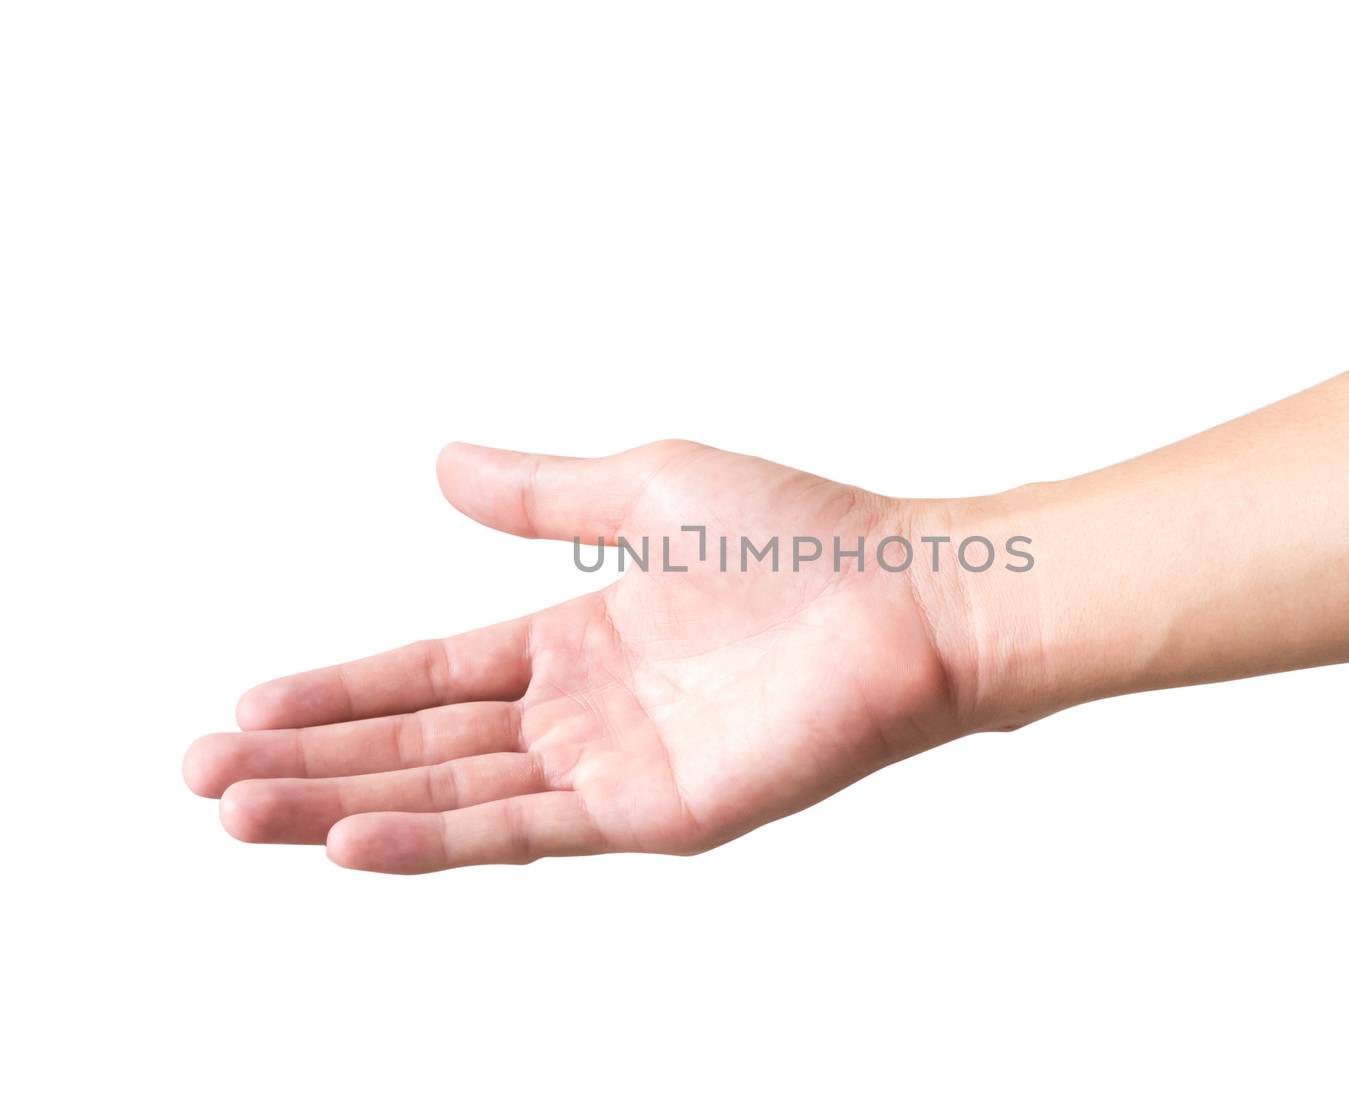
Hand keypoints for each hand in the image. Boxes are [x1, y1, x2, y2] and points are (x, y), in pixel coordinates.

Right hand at [184, 441, 975, 872]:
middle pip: (421, 743)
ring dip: (342, 804)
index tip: (249, 701)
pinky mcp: (657, 814)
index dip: (340, 691)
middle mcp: (585, 710)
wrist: (912, 595)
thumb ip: (540, 492)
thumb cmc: (804, 534)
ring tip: (238, 811)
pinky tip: (350, 839)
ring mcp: (616, 767)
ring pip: (453, 793)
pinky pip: (527, 831)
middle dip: (311, 759)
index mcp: (577, 637)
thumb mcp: (646, 487)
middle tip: (204, 772)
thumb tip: (440, 461)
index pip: (430, 674)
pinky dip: (435, 839)